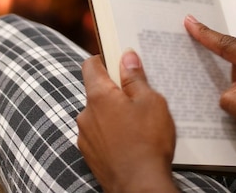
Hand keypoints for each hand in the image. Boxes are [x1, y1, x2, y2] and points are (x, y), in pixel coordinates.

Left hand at [77, 50, 177, 191]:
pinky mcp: (89, 154)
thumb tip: (126, 56)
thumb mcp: (151, 102)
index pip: (90, 65)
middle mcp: (85, 114)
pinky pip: (99, 134)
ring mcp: (85, 136)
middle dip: (115, 91)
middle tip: (139, 96)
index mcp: (98, 96)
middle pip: (96, 91)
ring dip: (113, 114)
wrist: (139, 186)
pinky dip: (112, 133)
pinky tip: (131, 141)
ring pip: (98, 115)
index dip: (104, 59)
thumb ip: (135, 78)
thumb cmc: (148, 142)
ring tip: (139, 124)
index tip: (119, 61)